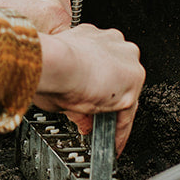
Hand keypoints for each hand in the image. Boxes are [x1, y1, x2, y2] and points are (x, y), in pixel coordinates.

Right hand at [35, 24, 143, 152]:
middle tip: (95, 122)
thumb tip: (79, 118)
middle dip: (107, 101)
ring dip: (114, 115)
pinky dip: (120, 130)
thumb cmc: (45, 64)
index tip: (89, 100)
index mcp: (91, 37)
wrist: (53, 62)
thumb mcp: (59, 80)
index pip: (101, 67)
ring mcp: (126, 58)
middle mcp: (112, 42)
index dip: (96, 88)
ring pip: (125, 93)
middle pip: (117, 79)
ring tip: (105, 136)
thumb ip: (73, 99)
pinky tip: (112, 142)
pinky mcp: (133, 78)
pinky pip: (128, 111)